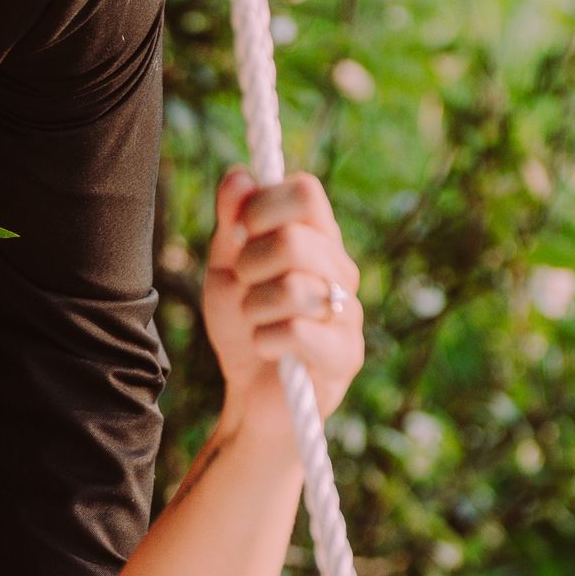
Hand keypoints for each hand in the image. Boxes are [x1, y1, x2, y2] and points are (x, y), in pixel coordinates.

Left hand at [202, 167, 363, 442]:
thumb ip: (231, 224)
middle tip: (243, 286)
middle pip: (296, 238)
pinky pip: (298, 331)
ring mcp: (348, 312)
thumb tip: (239, 175)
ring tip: (255, 322)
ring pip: (295, 286)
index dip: (263, 204)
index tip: (237, 232)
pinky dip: (265, 340)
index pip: (307, 191)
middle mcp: (340, 269)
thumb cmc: (244, 328)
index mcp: (317, 239)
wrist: (251, 400)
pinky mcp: (345, 355)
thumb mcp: (226, 270)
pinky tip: (266, 349)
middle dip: (250, 264)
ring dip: (254, 307)